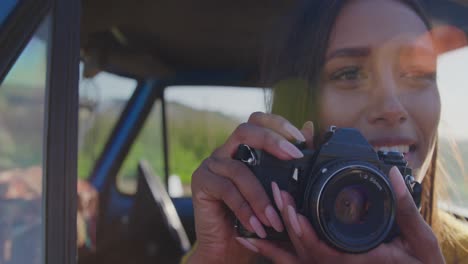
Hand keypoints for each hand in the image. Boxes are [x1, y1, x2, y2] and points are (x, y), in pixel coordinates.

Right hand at [188, 112, 313, 263]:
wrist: (229, 247)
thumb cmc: (256, 217)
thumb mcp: (277, 190)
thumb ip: (291, 161)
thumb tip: (309, 127)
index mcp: (244, 148)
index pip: (258, 121)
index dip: (278, 124)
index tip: (300, 140)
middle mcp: (226, 152)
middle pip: (245, 130)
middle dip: (271, 140)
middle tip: (293, 157)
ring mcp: (212, 165)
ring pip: (238, 169)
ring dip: (260, 195)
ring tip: (275, 219)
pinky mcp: (201, 183)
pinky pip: (226, 190)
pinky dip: (244, 209)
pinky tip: (257, 225)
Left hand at [241, 167, 444, 263]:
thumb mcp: (419, 239)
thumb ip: (405, 208)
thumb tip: (393, 174)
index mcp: (353, 262)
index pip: (321, 251)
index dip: (304, 232)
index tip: (291, 211)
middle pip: (301, 251)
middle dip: (286, 223)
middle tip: (275, 193)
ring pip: (295, 258)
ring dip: (274, 241)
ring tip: (251, 225)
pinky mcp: (329, 263)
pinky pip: (297, 261)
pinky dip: (276, 253)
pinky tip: (257, 242)